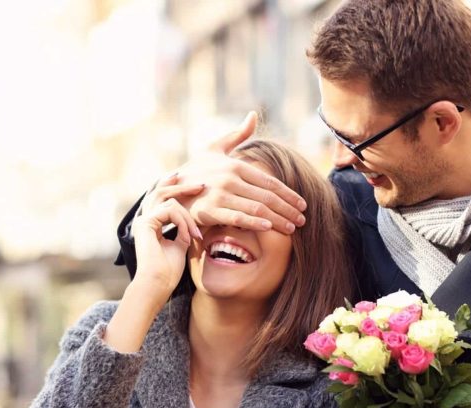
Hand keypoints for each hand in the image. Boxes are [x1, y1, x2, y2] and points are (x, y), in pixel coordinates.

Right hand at [131, 178, 201, 298]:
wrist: (158, 284)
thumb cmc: (169, 270)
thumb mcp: (181, 243)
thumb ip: (184, 228)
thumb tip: (194, 219)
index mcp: (151, 224)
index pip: (162, 199)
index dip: (177, 191)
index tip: (196, 188)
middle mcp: (144, 220)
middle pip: (161, 192)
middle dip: (181, 187)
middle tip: (202, 185)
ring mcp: (143, 220)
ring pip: (168, 200)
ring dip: (188, 215)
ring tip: (196, 233)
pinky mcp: (145, 223)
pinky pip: (170, 211)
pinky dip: (183, 221)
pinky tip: (189, 236)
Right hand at [147, 112, 306, 234]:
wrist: (168, 189)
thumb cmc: (194, 170)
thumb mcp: (214, 149)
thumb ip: (237, 135)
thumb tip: (253, 115)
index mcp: (235, 165)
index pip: (269, 182)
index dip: (288, 194)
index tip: (302, 204)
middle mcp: (229, 178)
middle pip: (267, 196)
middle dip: (288, 209)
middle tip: (303, 220)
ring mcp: (219, 194)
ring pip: (257, 208)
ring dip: (278, 219)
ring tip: (292, 229)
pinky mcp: (210, 210)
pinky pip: (238, 218)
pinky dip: (256, 223)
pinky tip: (269, 228)